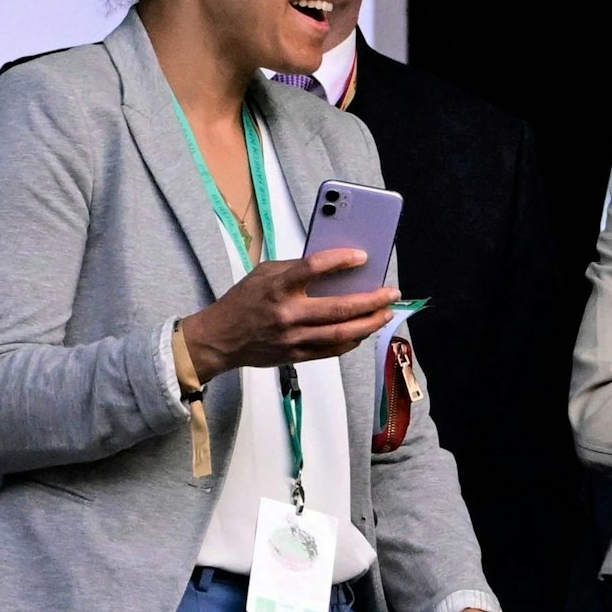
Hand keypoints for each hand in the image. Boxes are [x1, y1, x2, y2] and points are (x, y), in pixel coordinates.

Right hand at [180, 248, 397, 381]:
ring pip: (341, 333)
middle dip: (371, 300)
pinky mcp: (296, 356)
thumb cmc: (243, 301)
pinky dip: (352, 340)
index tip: (363, 256)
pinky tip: (365, 330)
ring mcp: (293, 338)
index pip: (313, 268)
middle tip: (391, 293)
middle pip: (339, 307)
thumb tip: (334, 264)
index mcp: (277, 287)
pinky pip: (332, 349)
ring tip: (386, 313)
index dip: (341, 260)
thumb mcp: (263, 274)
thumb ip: (295, 268)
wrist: (219, 339)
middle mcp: (287, 313)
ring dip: (369, 323)